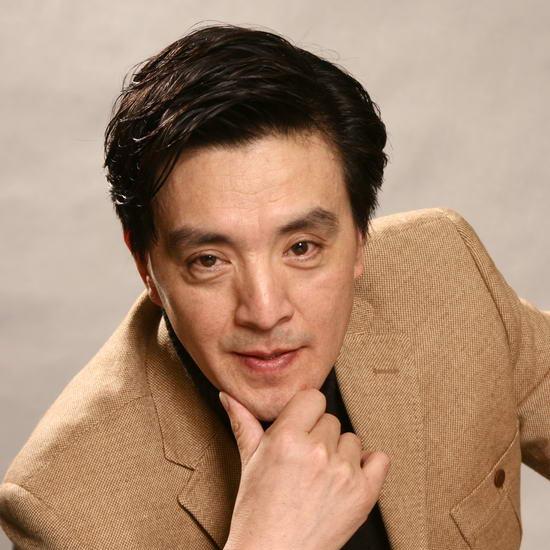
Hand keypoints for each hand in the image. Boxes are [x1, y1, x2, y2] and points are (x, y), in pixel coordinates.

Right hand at [220, 388, 389, 549]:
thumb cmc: (257, 512)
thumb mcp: (248, 462)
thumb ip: (243, 422)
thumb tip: (228, 397)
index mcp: (286, 438)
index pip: (313, 397)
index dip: (306, 412)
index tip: (301, 426)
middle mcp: (317, 451)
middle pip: (331, 419)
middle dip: (319, 436)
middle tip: (305, 460)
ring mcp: (342, 472)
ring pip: (352, 439)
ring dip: (340, 453)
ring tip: (322, 475)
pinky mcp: (363, 493)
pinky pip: (379, 459)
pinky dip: (368, 466)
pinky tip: (349, 476)